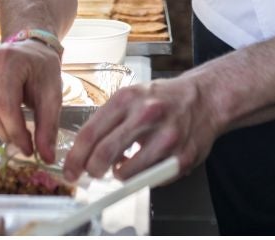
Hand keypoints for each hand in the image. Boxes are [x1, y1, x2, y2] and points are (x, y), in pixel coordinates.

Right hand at [0, 40, 63, 161]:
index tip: (29, 150)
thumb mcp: (52, 95)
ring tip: (9, 128)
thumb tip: (47, 159)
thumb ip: (48, 126)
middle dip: (3, 133)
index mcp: (8, 61)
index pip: (5, 107)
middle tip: (19, 142)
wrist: (28, 47)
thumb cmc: (41, 70)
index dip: (17, 134)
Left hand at [63, 76, 214, 182]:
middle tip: (91, 174)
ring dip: (119, 176)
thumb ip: (109, 121)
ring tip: (122, 167)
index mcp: (126, 98)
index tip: (69, 171)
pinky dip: (143, 177)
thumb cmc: (162, 99)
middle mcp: (146, 115)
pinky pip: (152, 178)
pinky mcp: (183, 157)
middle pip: (104, 153)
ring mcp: (166, 137)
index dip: (75, 157)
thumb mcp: (130, 97)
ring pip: (127, 172)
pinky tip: (147, 164)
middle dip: (92, 170)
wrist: (204, 98)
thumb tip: (85, 152)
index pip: (90, 133)